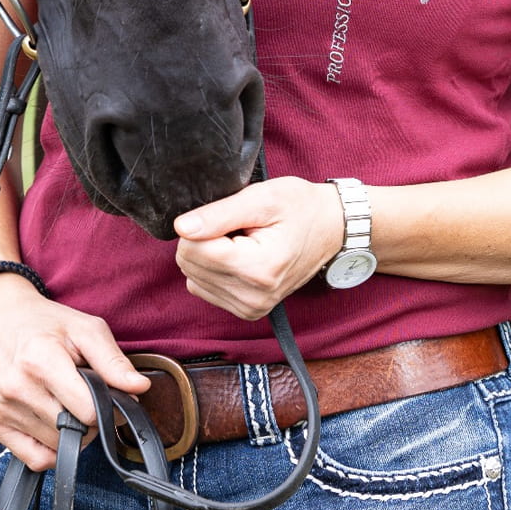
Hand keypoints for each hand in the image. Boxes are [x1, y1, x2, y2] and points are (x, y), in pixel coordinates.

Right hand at [0, 273, 148, 468]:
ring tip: (67, 403)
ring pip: (56, 447)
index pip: (87, 411)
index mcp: (41, 360)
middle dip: (90, 420)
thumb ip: (113, 361)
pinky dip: (52, 450)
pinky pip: (34, 459)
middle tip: (88, 397)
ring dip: (71, 434)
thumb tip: (140, 388)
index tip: (109, 395)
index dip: (108, 408)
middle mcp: (17, 387)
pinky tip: (54, 424)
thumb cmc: (47, 324)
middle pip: (73, 430)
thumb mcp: (85, 329)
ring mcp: (3, 408)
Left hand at [174, 177, 344, 319]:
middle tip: (240, 228)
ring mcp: (250, 308)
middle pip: (189, 264)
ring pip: (192, 277)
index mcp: (258, 269)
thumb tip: (181, 228)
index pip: (192, 249)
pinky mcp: (246, 311)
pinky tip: (240, 255)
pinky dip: (215, 269)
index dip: (203, 224)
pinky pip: (204, 288)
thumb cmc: (300, 207)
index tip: (233, 217)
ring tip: (243, 241)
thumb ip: (218, 214)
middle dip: (206, 239)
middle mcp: (252, 297)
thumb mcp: (262, 198)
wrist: (330, 228)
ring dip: (211, 254)